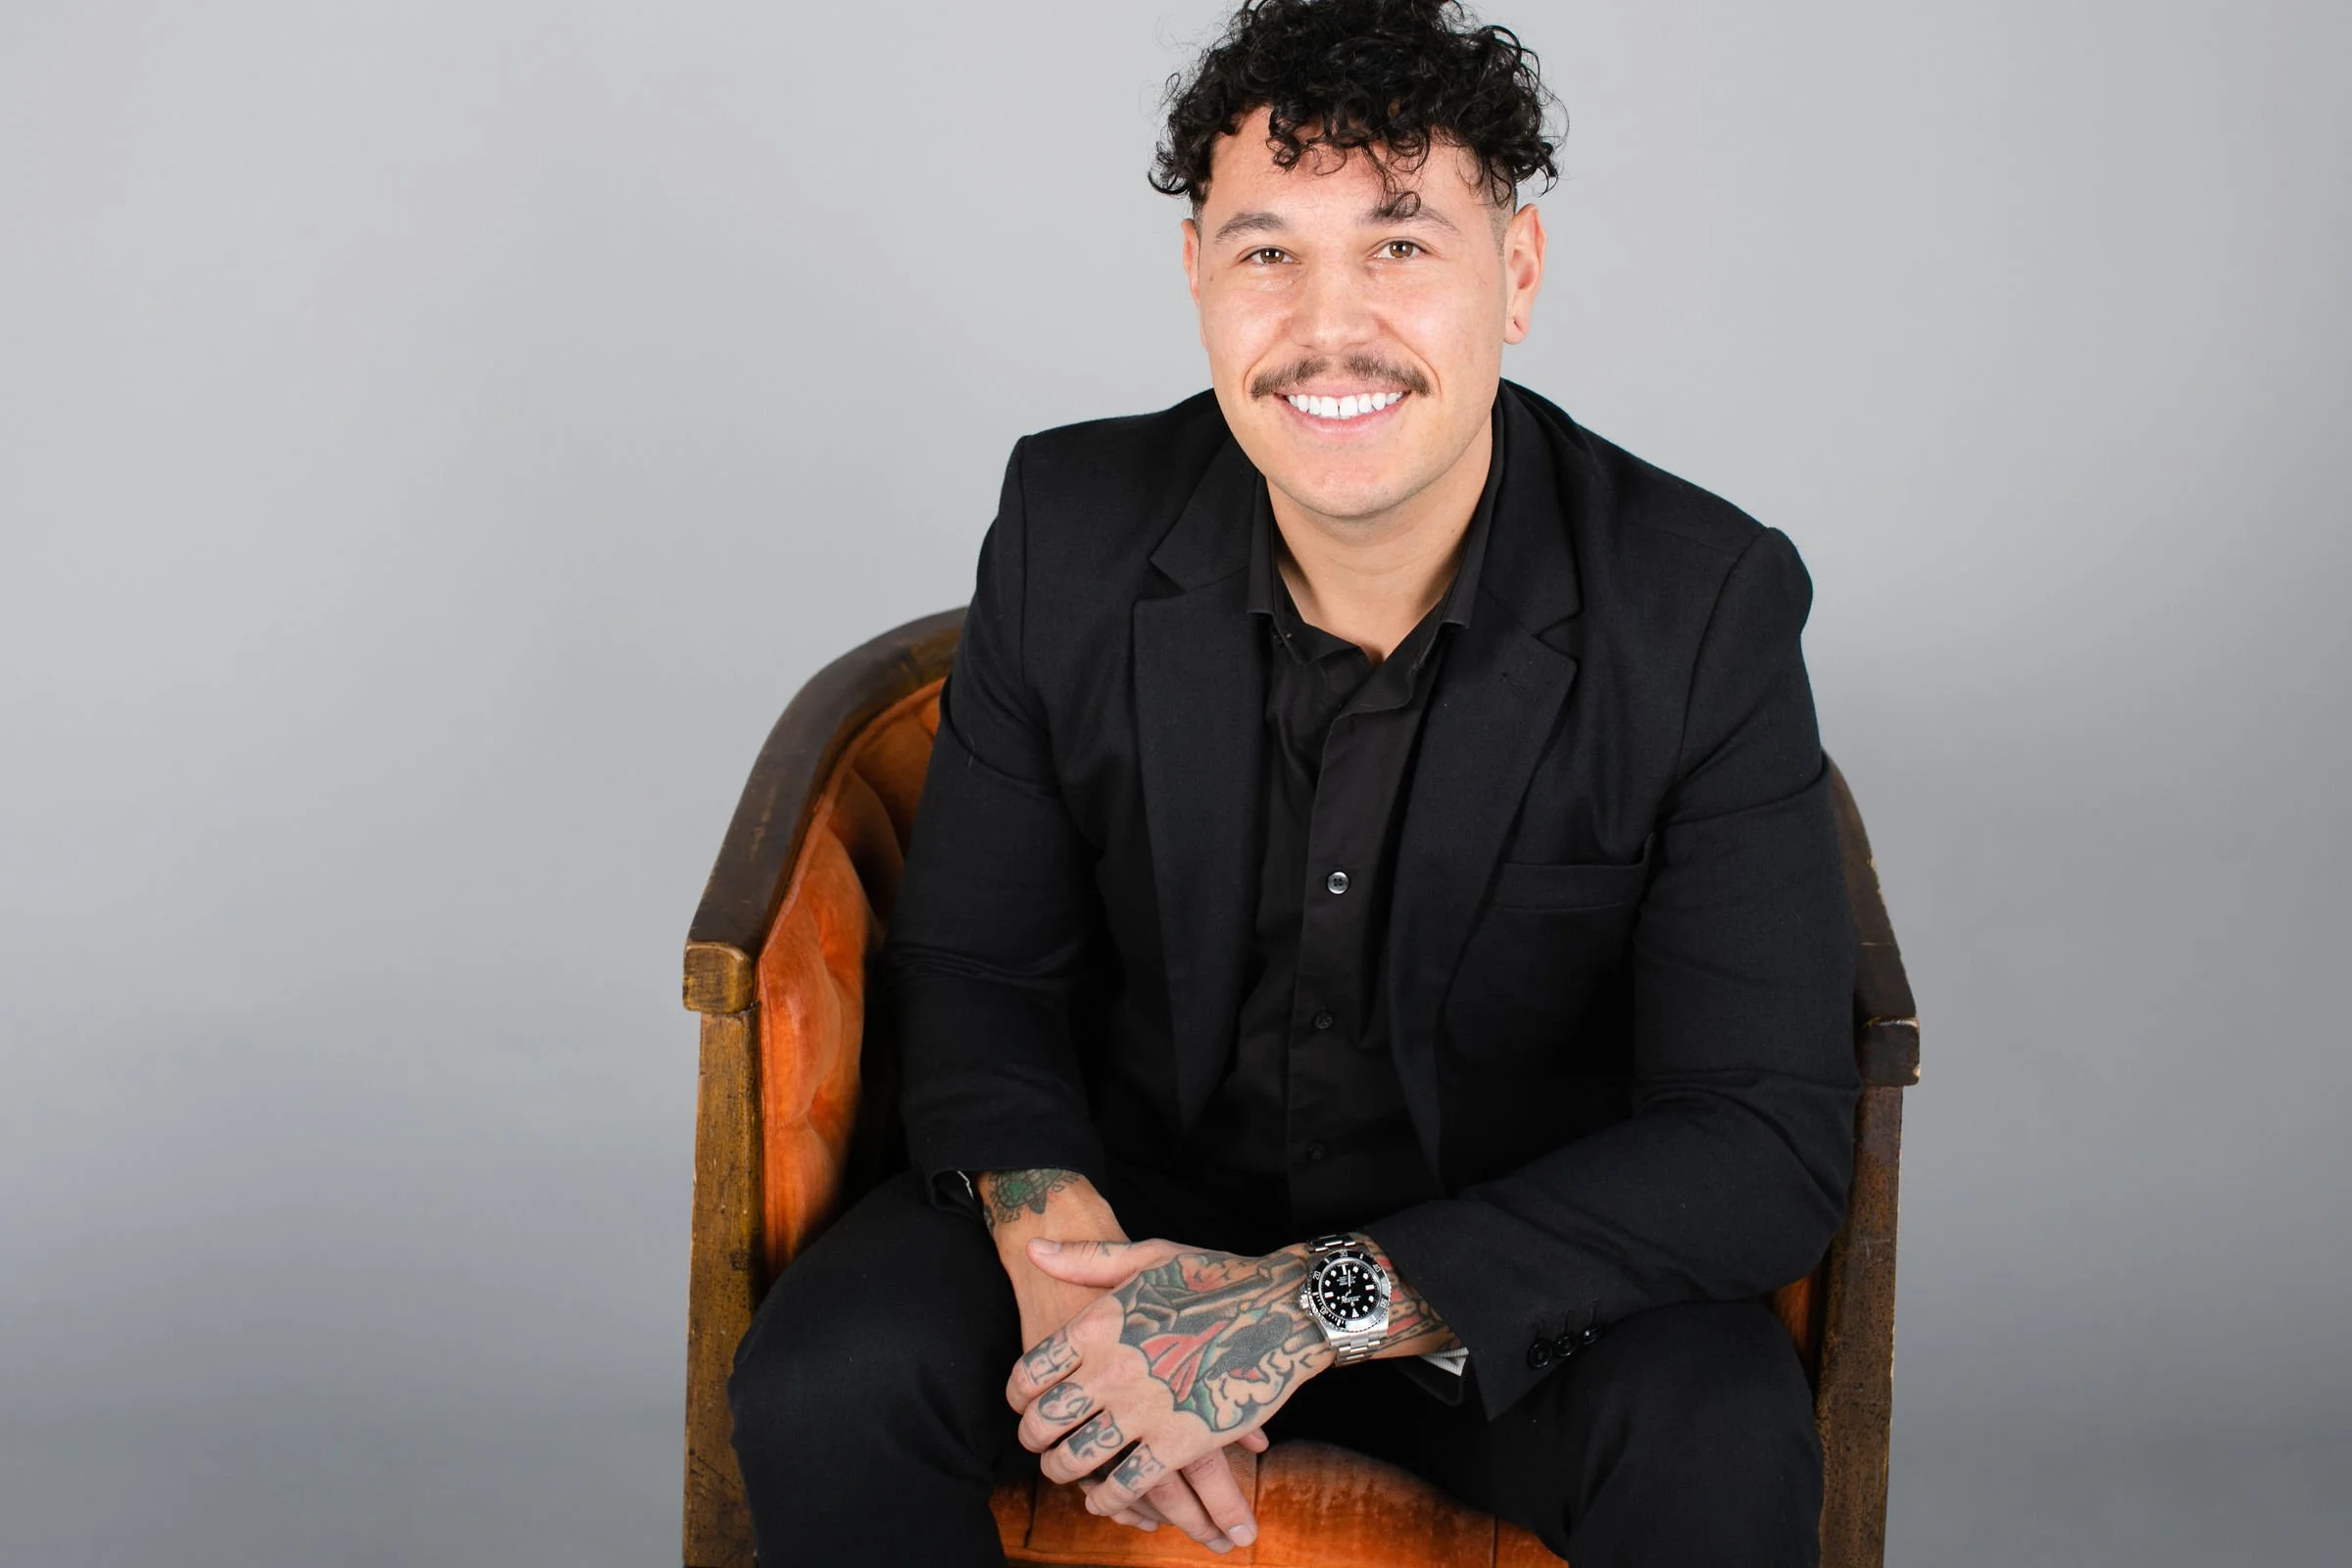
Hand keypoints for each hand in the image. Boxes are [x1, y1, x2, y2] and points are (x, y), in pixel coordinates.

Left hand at [1008, 1237, 1332, 1539]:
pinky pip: (1128, 1483)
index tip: (1023, 1403)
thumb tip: (1033, 1249)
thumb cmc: (1217, 1277)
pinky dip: (1110, 1498)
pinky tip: (1105, 1498)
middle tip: (1036, 1443)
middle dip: (1033, 1438)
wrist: (1283, 1309)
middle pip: (1045, 1421)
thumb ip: (1088, 1258)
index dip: (1018, 1395)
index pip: (1029, 1372)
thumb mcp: (1149, 1255)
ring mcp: (1144, 1410)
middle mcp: (1111, 1370)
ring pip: (1078, 1459)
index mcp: (1097, 1325)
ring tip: (1064, 1471)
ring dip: (1063, 1471)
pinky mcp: (1179, 1443)